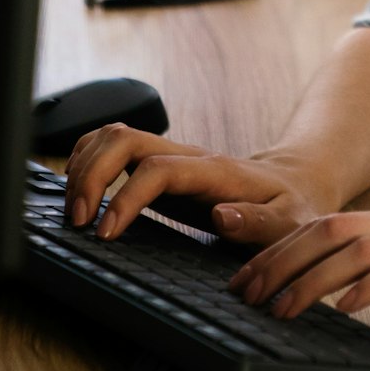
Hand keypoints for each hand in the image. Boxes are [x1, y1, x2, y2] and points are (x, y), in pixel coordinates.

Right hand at [63, 123, 333, 243]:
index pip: (157, 169)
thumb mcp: (289, 224)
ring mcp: (169, 157)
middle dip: (90, 175)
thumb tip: (220, 217)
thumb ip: (258, 224)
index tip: (105, 234)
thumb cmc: (291, 210)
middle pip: (123, 139)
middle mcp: (187, 156)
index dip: (126, 197)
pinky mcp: (157, 166)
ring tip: (74, 212)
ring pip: (111, 136)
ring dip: (82, 167)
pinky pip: (111, 148)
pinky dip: (86, 165)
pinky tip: (81, 197)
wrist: (295, 185)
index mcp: (215, 171)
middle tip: (78, 222)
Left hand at [229, 205, 369, 363]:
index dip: (281, 251)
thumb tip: (339, 294)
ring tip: (280, 308)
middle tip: (245, 294)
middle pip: (331, 227)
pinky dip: (365, 287)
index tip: (248, 280)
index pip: (329, 225)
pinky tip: (342, 311)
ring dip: (309, 277)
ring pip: (355, 245)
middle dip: (279, 259)